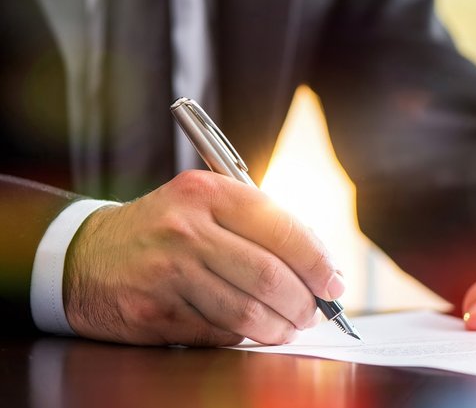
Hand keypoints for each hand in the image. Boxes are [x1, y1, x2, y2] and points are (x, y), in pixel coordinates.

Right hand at [64, 170, 343, 345]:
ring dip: (280, 328)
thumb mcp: (205, 205)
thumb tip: (322, 267)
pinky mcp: (153, 312)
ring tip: (289, 327)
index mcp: (207, 193)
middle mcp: (186, 229)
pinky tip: (251, 332)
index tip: (335, 283)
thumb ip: (259, 226)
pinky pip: (218, 333)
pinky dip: (243, 337)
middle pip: (270, 276)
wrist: (85, 256)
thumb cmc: (164, 230)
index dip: (318, 262)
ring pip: (247, 312)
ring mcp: (167, 272)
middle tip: (315, 313)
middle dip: (305, 302)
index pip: (282, 228)